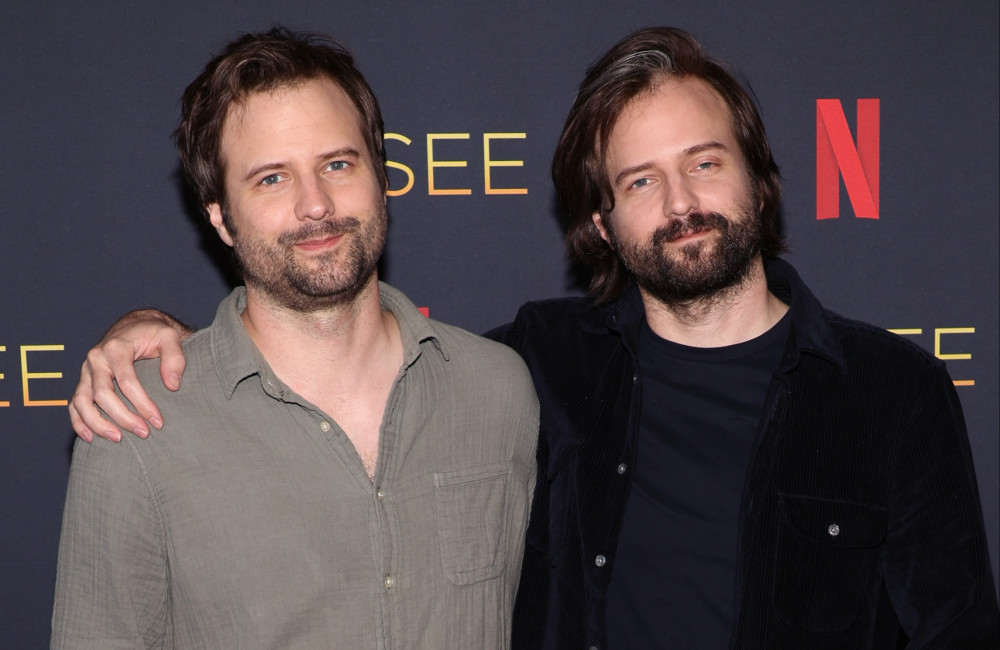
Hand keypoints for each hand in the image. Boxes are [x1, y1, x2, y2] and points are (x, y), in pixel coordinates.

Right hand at [69, 309, 192, 442]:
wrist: (135, 325)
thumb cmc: (154, 332)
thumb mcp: (170, 337)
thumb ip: (175, 358)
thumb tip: (172, 385)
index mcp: (116, 348)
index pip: (126, 382)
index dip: (142, 404)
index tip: (158, 421)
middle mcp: (96, 359)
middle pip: (102, 395)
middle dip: (123, 417)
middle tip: (144, 433)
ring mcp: (87, 370)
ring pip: (82, 402)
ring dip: (97, 424)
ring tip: (118, 439)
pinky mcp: (84, 380)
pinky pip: (74, 404)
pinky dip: (79, 421)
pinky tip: (91, 437)